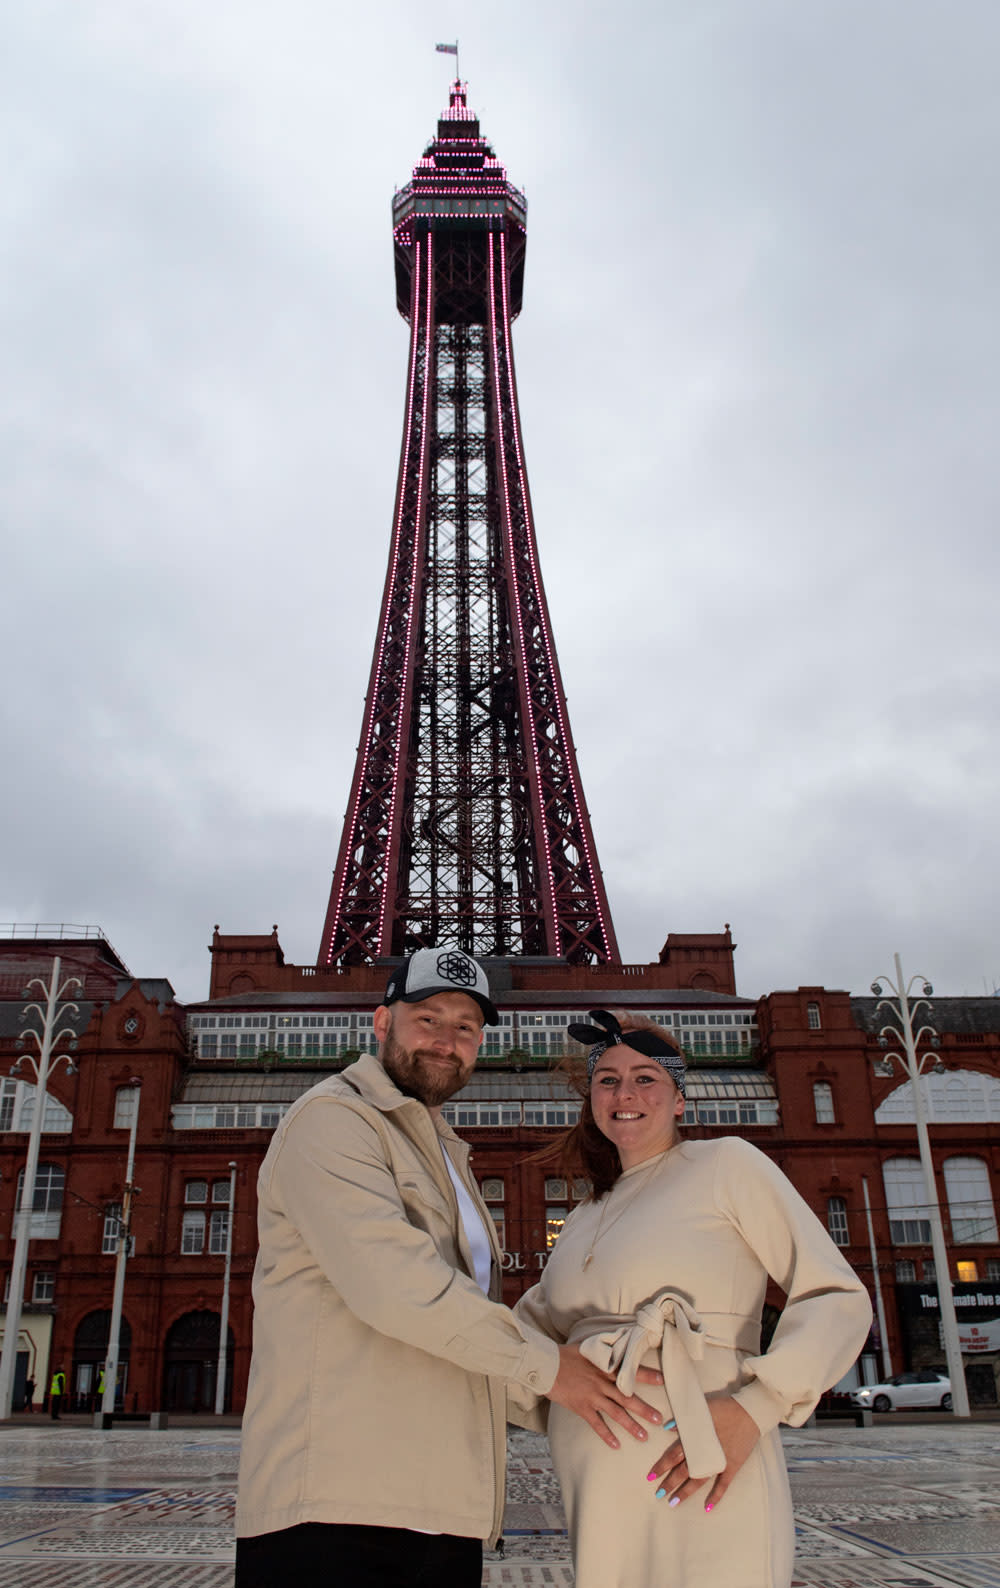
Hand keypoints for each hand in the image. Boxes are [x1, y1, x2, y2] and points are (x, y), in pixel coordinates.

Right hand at [549, 1343, 664, 1449]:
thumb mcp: (587, 1348)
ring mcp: (592, 1396)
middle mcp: (601, 1383)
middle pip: (627, 1398)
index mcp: (604, 1367)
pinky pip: (597, 1424)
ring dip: (630, 1426)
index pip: (629, 1371)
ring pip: (615, 1413)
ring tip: (644, 1437)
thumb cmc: (565, 1354)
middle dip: (644, 1409)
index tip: (662, 1380)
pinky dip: (606, 1435)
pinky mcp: (581, 1407)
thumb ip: (603, 1350)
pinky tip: (616, 1445)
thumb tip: (618, 1343)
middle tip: (659, 1419)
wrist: (546, 1365)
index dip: (646, 1375)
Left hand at [645, 1396, 758, 1510]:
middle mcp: (704, 1452)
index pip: (673, 1455)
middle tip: (658, 1494)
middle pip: (683, 1471)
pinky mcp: (732, 1466)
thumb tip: (666, 1427)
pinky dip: (715, 1496)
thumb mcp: (702, 1409)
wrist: (750, 1412)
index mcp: (695, 1438)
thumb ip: (685, 1420)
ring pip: (699, 1480)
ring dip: (685, 1492)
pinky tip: (707, 1508)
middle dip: (669, 1483)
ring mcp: (719, 1461)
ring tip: (673, 1502)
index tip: (651, 1476)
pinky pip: (723, 1485)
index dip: (662, 1466)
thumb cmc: (724, 1407)